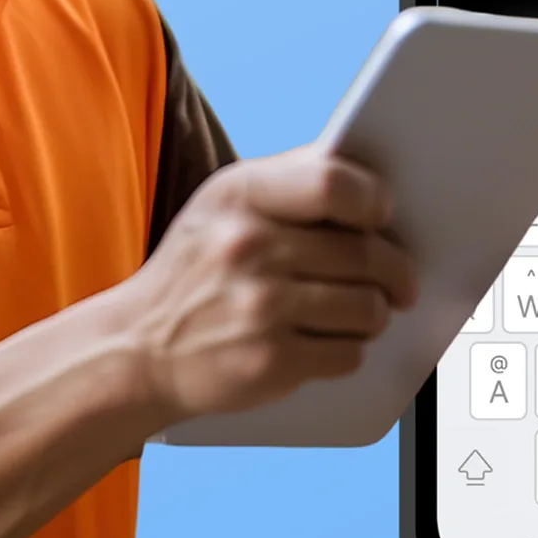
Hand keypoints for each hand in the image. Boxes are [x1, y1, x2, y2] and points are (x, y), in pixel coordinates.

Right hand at [121, 145, 416, 423]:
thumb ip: (289, 180)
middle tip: (400, 279)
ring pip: (368, 307)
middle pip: (365, 253)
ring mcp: (259, 307)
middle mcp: (247, 246)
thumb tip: (367, 175)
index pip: (334, 184)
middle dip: (394, 270)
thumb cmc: (193, 271)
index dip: (374, 201)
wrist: (137, 348)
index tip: (384, 215)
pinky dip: (349, 349)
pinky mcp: (271, 361)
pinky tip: (326, 339)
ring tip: (360, 309)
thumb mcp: (221, 205)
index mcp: (240, 195)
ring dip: (375, 312)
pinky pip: (349, 353)